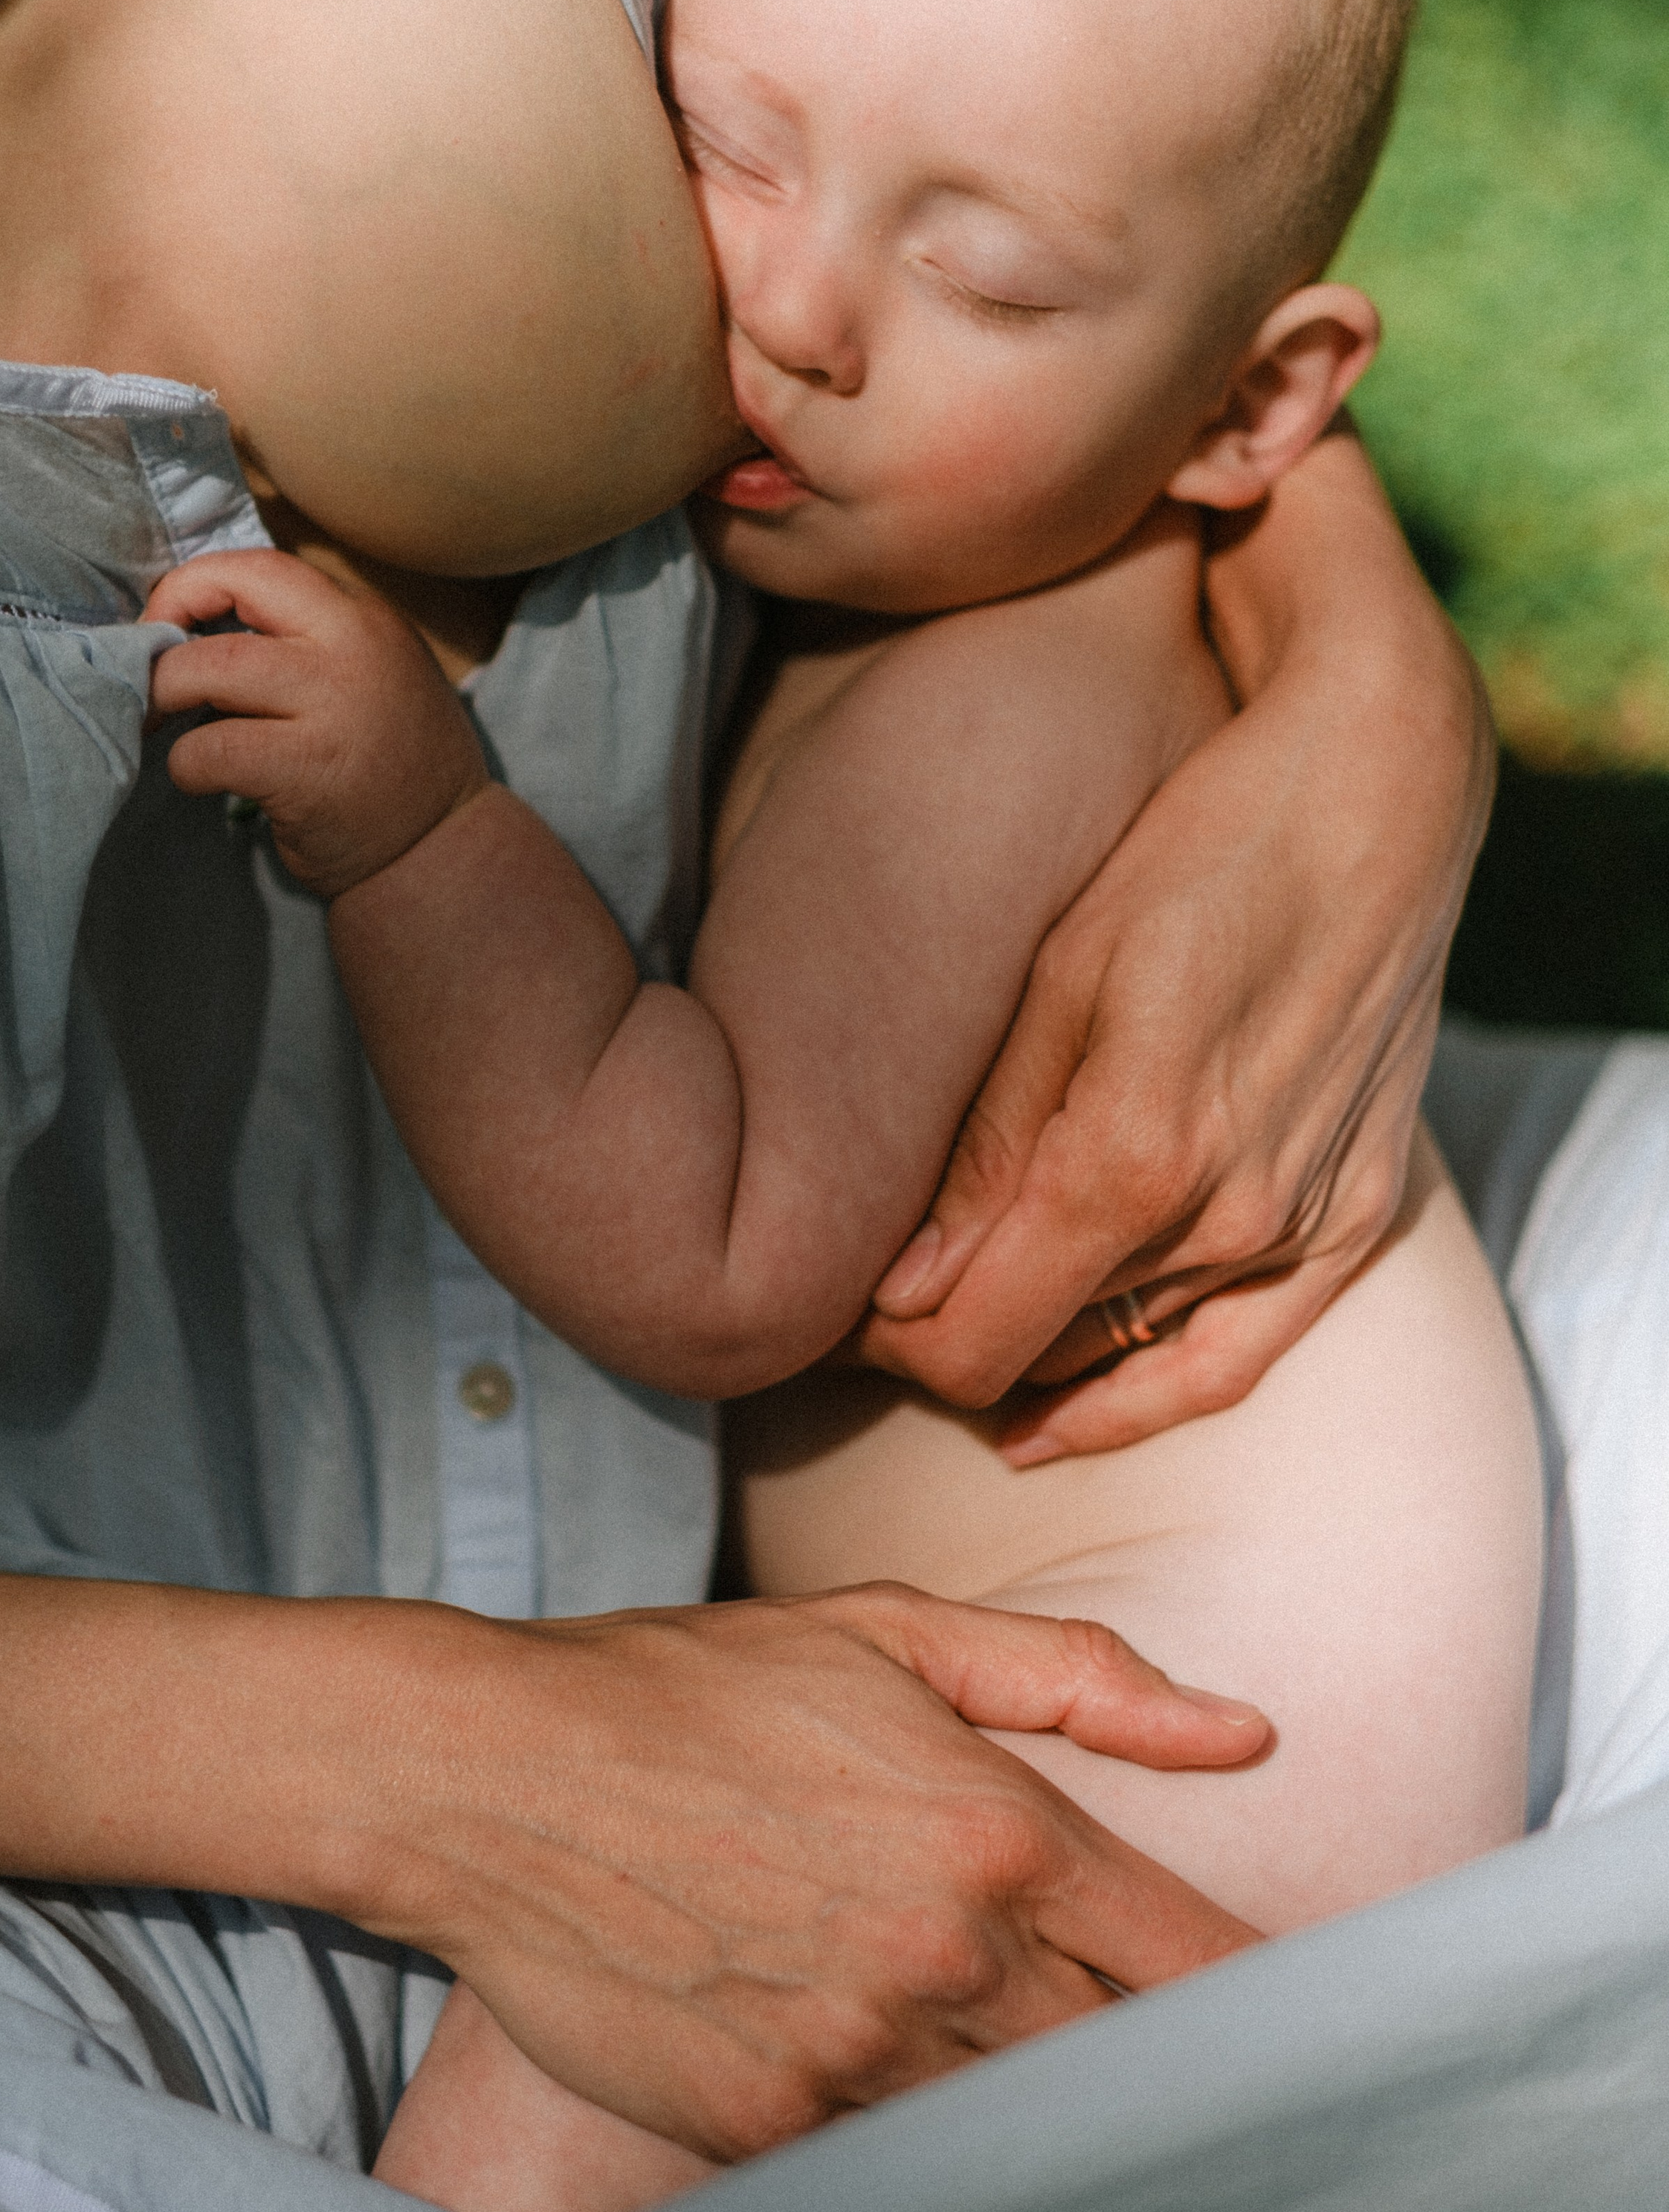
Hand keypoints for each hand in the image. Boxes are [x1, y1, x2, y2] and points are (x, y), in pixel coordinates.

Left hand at [145, 550, 486, 899]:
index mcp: (364, 617)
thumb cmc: (390, 762)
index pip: (260, 567)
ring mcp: (332, 708)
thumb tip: (193, 627)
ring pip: (205, 670)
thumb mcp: (371, 672)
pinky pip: (209, 749)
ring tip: (165, 726)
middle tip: (153, 683)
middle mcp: (353, 648)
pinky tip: (201, 778)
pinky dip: (185, 764)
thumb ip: (305, 640)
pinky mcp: (307, 771)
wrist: (441, 848)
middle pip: (227, 602)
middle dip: (166, 643)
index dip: (194, 587)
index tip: (169, 626)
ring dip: (164, 698)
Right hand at [411, 1586, 1264, 2160]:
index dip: (1261, 1997)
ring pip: (1010, 2117)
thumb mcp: (889, 1630)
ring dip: (1020, 2086)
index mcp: (997, 1828)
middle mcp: (948, 1953)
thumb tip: (1245, 1730)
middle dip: (1144, 2054)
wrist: (496, 1770)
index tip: (1294, 2019)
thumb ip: (1079, 1677)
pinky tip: (858, 2051)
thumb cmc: (695, 1684)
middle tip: (1133, 2034)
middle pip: (1121, 2061)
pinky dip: (897, 2117)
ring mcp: (858, 2052)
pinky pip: (883, 2152)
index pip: (1193, 1956)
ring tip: (975, 2024)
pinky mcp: (769, 2122)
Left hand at [848, 435, 1492, 1455]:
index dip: (889, 1348)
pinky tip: (1061, 1419)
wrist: (1375, 792)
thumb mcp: (1056, 975)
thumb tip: (902, 1292)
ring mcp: (1304, 1226)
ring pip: (1129, 1355)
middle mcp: (1227, 1216)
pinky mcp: (1358, 1217)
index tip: (837, 1310)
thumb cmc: (1194, 853)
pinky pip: (1241, 1357)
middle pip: (1042, 1355)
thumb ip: (986, 1147)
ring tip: (946, 1325)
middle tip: (870, 1309)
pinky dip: (1146, 1396)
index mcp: (1132, 1156)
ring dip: (1033, 1356)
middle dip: (943, 1344)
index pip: (975, 1339)